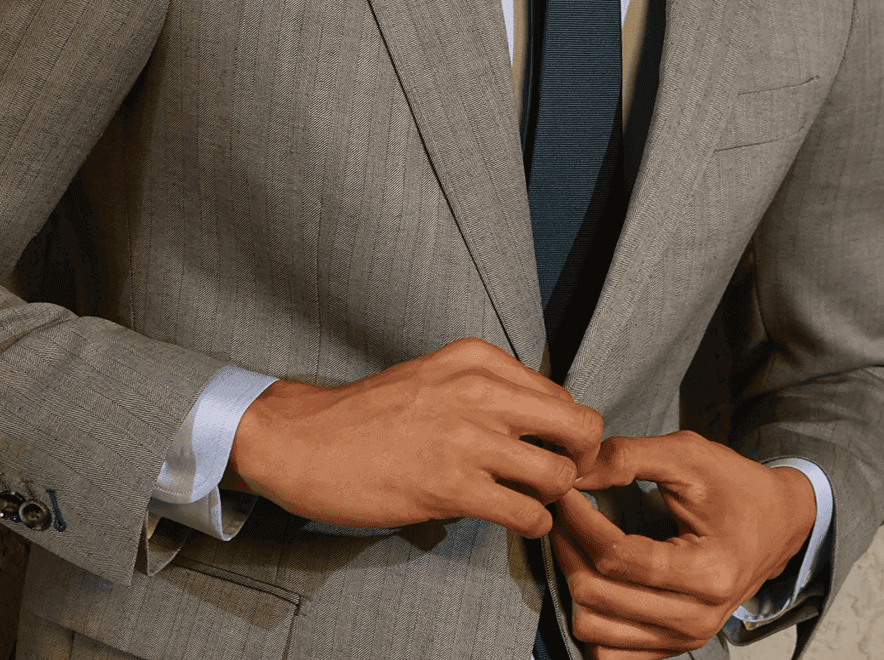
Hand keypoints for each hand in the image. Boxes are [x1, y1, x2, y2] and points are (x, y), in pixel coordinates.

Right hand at [223, 338, 602, 537]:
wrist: (303, 440)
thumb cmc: (368, 415)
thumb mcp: (435, 377)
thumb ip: (489, 393)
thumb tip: (543, 431)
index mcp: (477, 359)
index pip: (562, 396)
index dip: (566, 432)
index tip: (551, 451)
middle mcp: (480, 392)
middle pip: (580, 428)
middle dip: (580, 460)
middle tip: (557, 478)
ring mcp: (467, 439)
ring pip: (559, 475)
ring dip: (551, 497)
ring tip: (527, 501)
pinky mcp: (451, 487)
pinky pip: (527, 513)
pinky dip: (532, 524)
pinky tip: (513, 520)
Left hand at [551, 432, 816, 658]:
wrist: (778, 523)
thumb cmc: (736, 487)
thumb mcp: (688, 455)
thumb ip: (627, 458)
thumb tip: (574, 472)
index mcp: (708, 572)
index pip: (617, 557)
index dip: (578, 520)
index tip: (563, 490)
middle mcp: (698, 617)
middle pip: (598, 594)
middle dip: (567, 546)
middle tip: (562, 510)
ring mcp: (685, 638)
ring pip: (594, 628)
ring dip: (572, 580)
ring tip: (574, 540)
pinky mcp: (673, 646)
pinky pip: (608, 651)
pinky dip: (589, 613)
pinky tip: (591, 573)